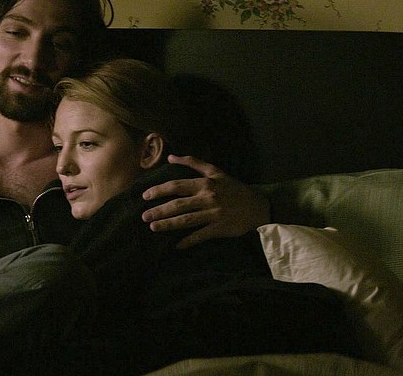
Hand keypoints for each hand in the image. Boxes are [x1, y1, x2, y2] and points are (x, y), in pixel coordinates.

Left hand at [141, 154, 269, 248]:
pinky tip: (176, 246)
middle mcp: (208, 198)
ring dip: (168, 224)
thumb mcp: (216, 172)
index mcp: (205, 184)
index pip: (177, 186)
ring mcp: (213, 214)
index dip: (159, 190)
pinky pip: (200, 236)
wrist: (259, 206)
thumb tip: (171, 157)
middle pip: (178, 205)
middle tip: (144, 216)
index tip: (145, 196)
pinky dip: (187, 241)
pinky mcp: (220, 228)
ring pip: (186, 220)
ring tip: (153, 227)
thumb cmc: (234, 188)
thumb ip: (193, 163)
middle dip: (159, 210)